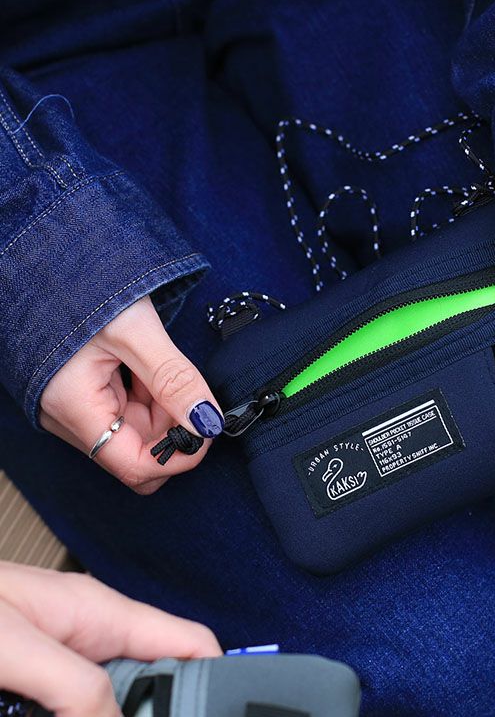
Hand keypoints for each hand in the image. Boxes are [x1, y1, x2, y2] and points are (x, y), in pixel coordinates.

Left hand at [0, 561, 220, 716]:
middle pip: (151, 685)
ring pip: (108, 704)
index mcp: (104, 615)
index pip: (189, 643)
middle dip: (151, 710)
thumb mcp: (17, 646)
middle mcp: (92, 639)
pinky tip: (45, 716)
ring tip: (51, 713)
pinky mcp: (38, 687)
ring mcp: (64, 664)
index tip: (213, 716)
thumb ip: (74, 683)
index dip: (211, 681)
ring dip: (106, 716)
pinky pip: (74, 707)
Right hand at [40, 296, 223, 493]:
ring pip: (138, 432)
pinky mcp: (88, 395)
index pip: (132, 466)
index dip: (176, 457)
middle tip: (189, 390)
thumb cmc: (82, 287)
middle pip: (138, 452)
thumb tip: (208, 423)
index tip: (208, 431)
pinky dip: (151, 397)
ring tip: (161, 365)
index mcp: (74, 406)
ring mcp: (78, 406)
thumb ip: (175, 380)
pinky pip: (129, 412)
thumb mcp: (137, 331)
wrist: (53, 260)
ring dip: (164, 410)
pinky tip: (150, 366)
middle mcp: (70, 416)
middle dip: (172, 430)